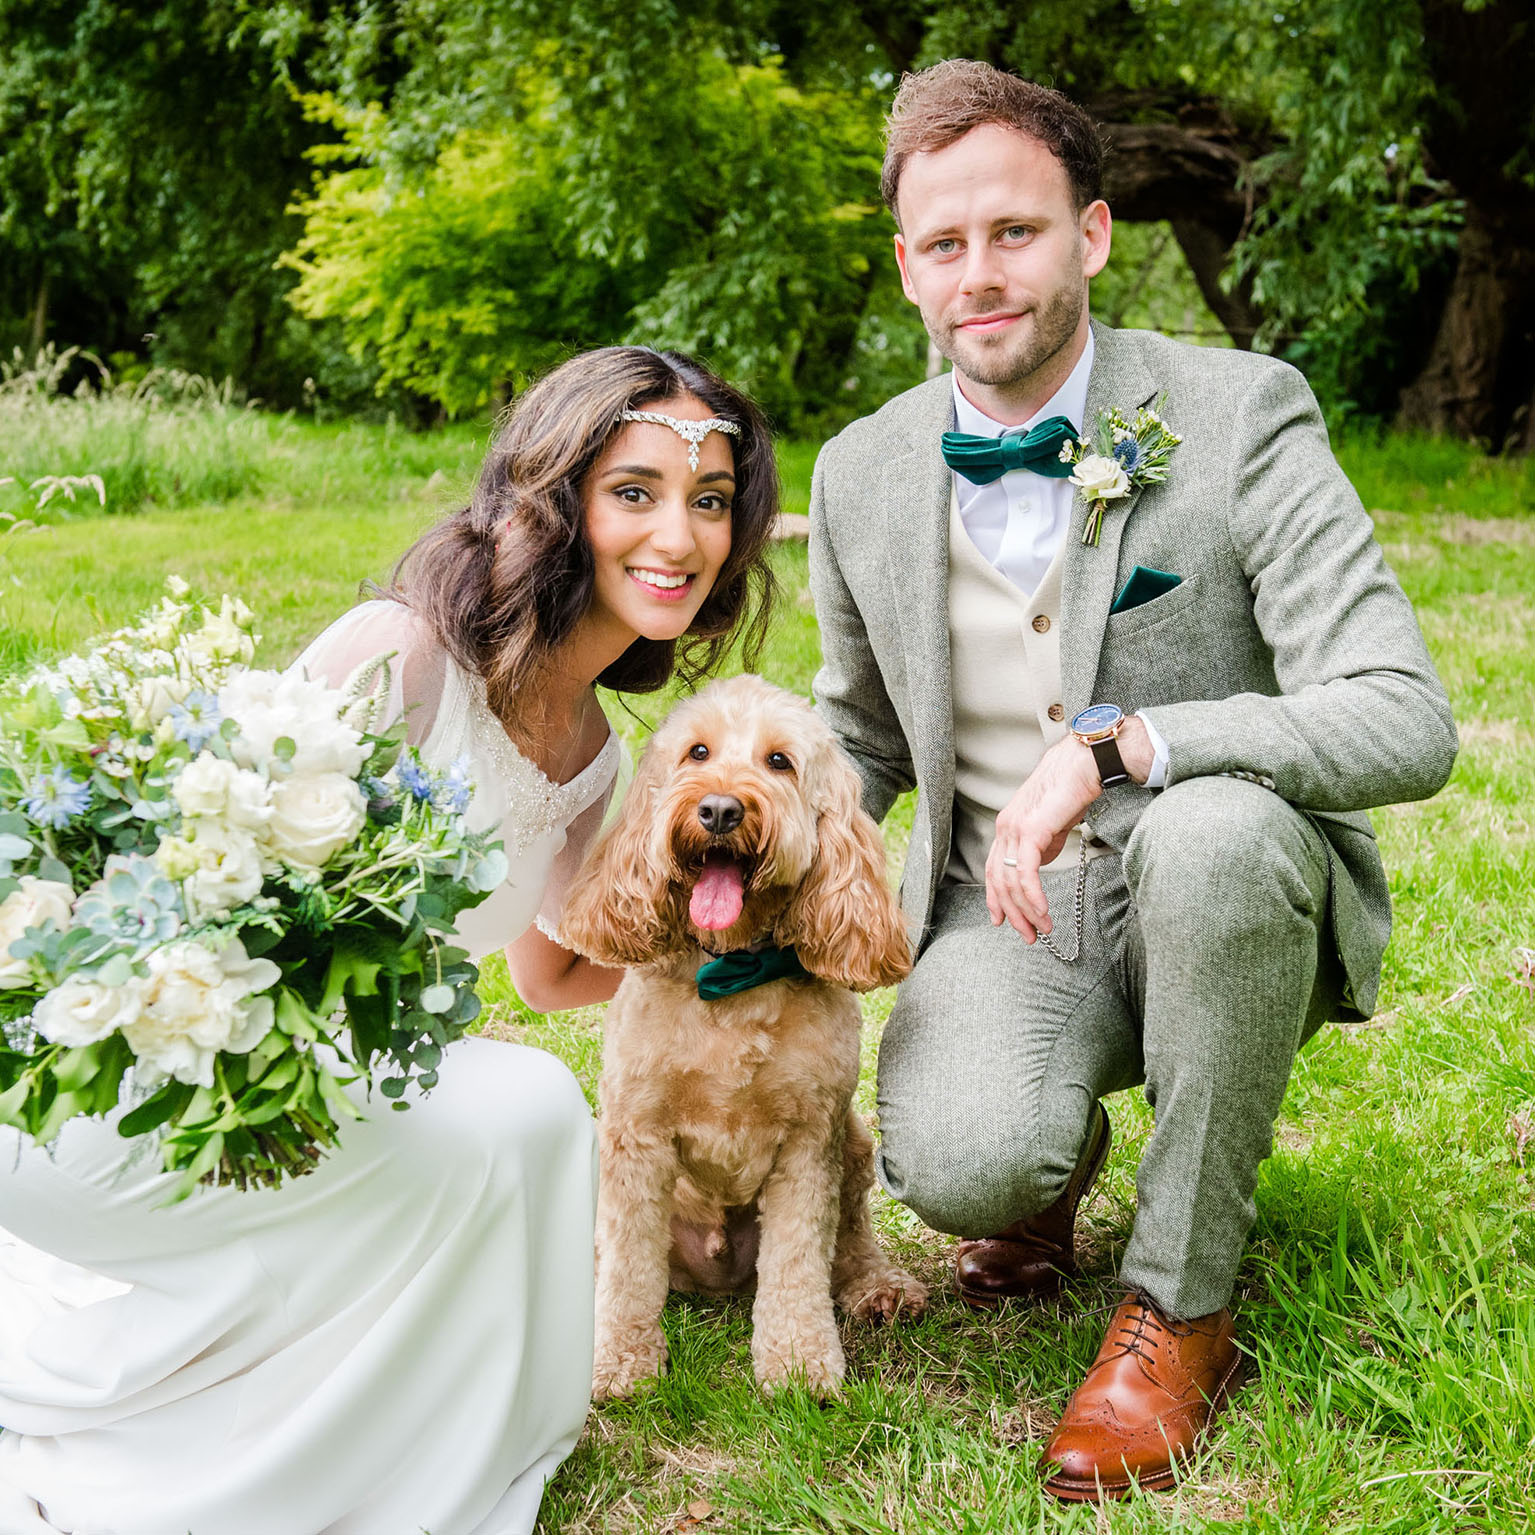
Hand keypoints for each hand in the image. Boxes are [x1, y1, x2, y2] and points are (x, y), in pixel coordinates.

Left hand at [986, 717, 1152, 940]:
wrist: (1084, 764)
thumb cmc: (1072, 790)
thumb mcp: (1052, 824)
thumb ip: (1041, 845)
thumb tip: (1038, 866)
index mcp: (1007, 826)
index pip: (993, 869)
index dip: (996, 898)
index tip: (1003, 920)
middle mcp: (1005, 828)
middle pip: (999, 881)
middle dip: (1012, 913)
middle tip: (1028, 935)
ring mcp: (1014, 828)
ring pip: (1011, 881)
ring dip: (1026, 911)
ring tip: (1042, 929)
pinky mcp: (1030, 831)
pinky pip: (1026, 873)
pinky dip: (1033, 897)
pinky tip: (1042, 912)